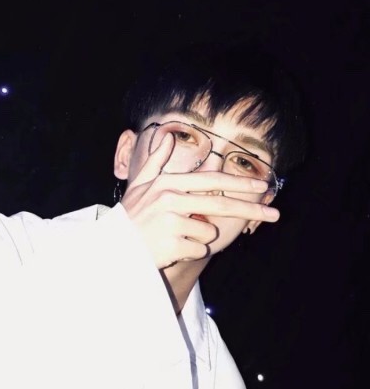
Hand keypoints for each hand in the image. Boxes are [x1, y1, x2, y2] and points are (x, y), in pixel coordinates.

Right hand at [120, 133, 279, 268]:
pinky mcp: (173, 244)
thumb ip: (156, 161)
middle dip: (252, 209)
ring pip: (208, 232)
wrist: (112, 248)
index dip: (239, 183)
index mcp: (167, 184)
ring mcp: (172, 222)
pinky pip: (198, 249)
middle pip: (221, 204)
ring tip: (175, 237)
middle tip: (276, 214)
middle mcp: (170, 199)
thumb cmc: (129, 217)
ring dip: (198, 238)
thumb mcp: (139, 186)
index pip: (211, 181)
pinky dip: (189, 251)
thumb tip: (168, 137)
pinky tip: (171, 249)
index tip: (262, 186)